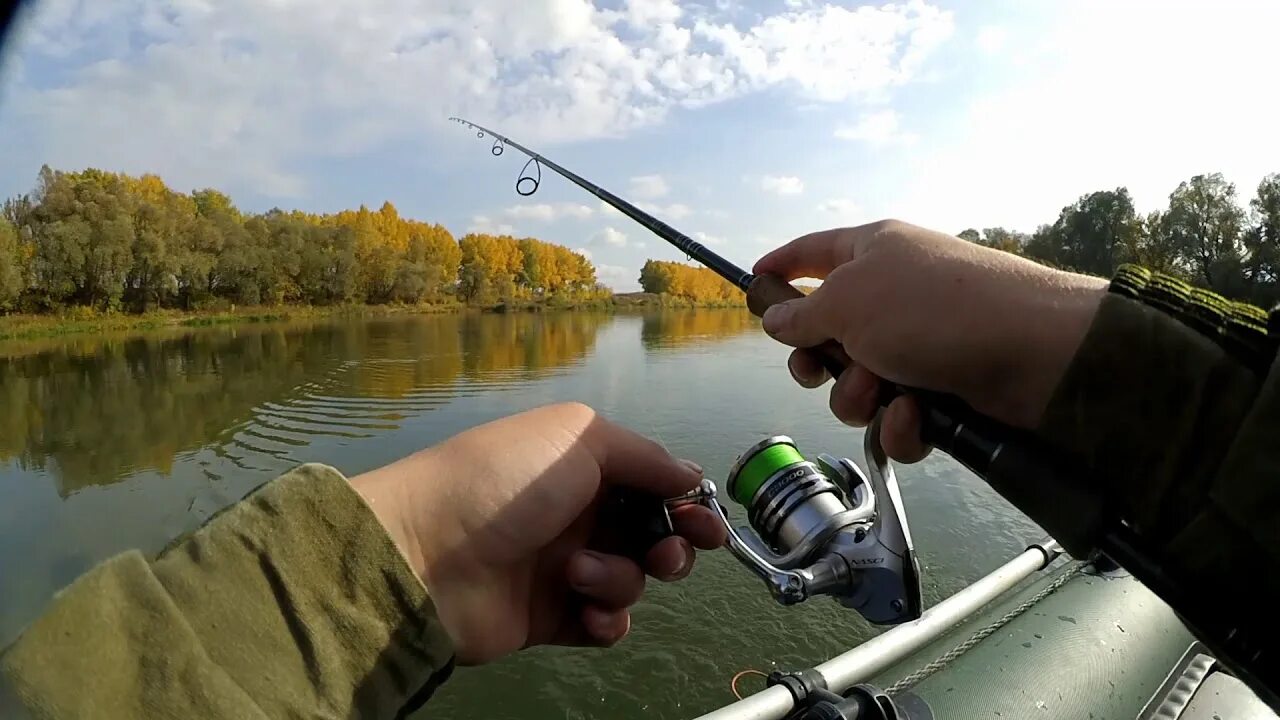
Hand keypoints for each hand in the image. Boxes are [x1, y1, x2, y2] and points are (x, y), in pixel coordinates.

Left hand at [348, 403, 725, 664]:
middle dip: (671, 547)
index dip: (685, 504)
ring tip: (578, 575)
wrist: (424, 554)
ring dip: (620, 579)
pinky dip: (607, 620)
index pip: (652, 485)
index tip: (707, 524)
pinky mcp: (550, 617)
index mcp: (582, 467)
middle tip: (664, 555)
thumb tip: (690, 475)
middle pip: (652, 535)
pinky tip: (589, 614)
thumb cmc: (504, 482)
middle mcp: (576, 513)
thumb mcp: (579, 439)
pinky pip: (604, 623)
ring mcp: (562, 567)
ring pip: (631, 580)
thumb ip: (644, 457)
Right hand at [754, 220, 1107, 461]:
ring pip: (859, 383)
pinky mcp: (944, 389)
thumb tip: (776, 318)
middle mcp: (895, 294)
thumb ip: (802, 315)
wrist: (1034, 352)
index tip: (753, 283)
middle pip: (829, 333)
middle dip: (821, 363)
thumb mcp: (849, 302)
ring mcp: (921, 343)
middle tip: (821, 370)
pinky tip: (916, 416)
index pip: (813, 251)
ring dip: (861, 397)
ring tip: (886, 391)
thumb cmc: (934, 309)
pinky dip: (900, 422)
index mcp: (873, 252)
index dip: (781, 265)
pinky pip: (897, 414)